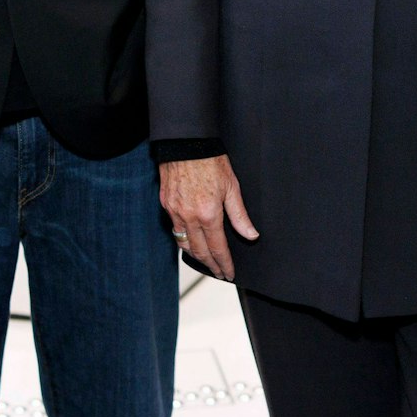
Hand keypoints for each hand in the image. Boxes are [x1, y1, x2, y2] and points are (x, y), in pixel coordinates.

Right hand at [159, 155, 259, 280]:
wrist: (185, 143)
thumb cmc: (210, 161)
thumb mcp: (232, 187)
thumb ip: (240, 215)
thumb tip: (251, 235)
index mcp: (208, 214)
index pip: (218, 248)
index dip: (224, 264)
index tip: (229, 273)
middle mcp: (189, 217)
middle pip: (200, 251)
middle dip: (210, 265)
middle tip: (218, 272)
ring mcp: (175, 211)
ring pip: (183, 243)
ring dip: (196, 255)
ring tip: (206, 260)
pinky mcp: (166, 204)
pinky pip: (174, 228)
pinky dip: (183, 239)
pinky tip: (190, 240)